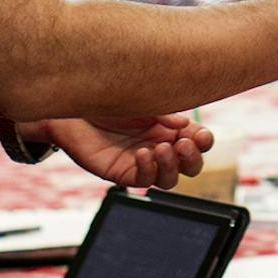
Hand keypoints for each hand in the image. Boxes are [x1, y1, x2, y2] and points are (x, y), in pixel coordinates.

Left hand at [40, 114, 212, 188]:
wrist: (73, 106)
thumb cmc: (108, 97)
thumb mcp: (144, 100)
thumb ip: (165, 113)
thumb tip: (186, 125)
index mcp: (169, 128)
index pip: (197, 141)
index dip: (203, 141)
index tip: (201, 134)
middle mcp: (159, 146)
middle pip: (189, 165)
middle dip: (192, 158)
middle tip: (184, 144)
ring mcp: (141, 162)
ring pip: (170, 179)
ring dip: (171, 166)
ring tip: (162, 148)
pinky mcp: (122, 172)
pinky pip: (143, 180)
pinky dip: (148, 169)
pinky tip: (142, 152)